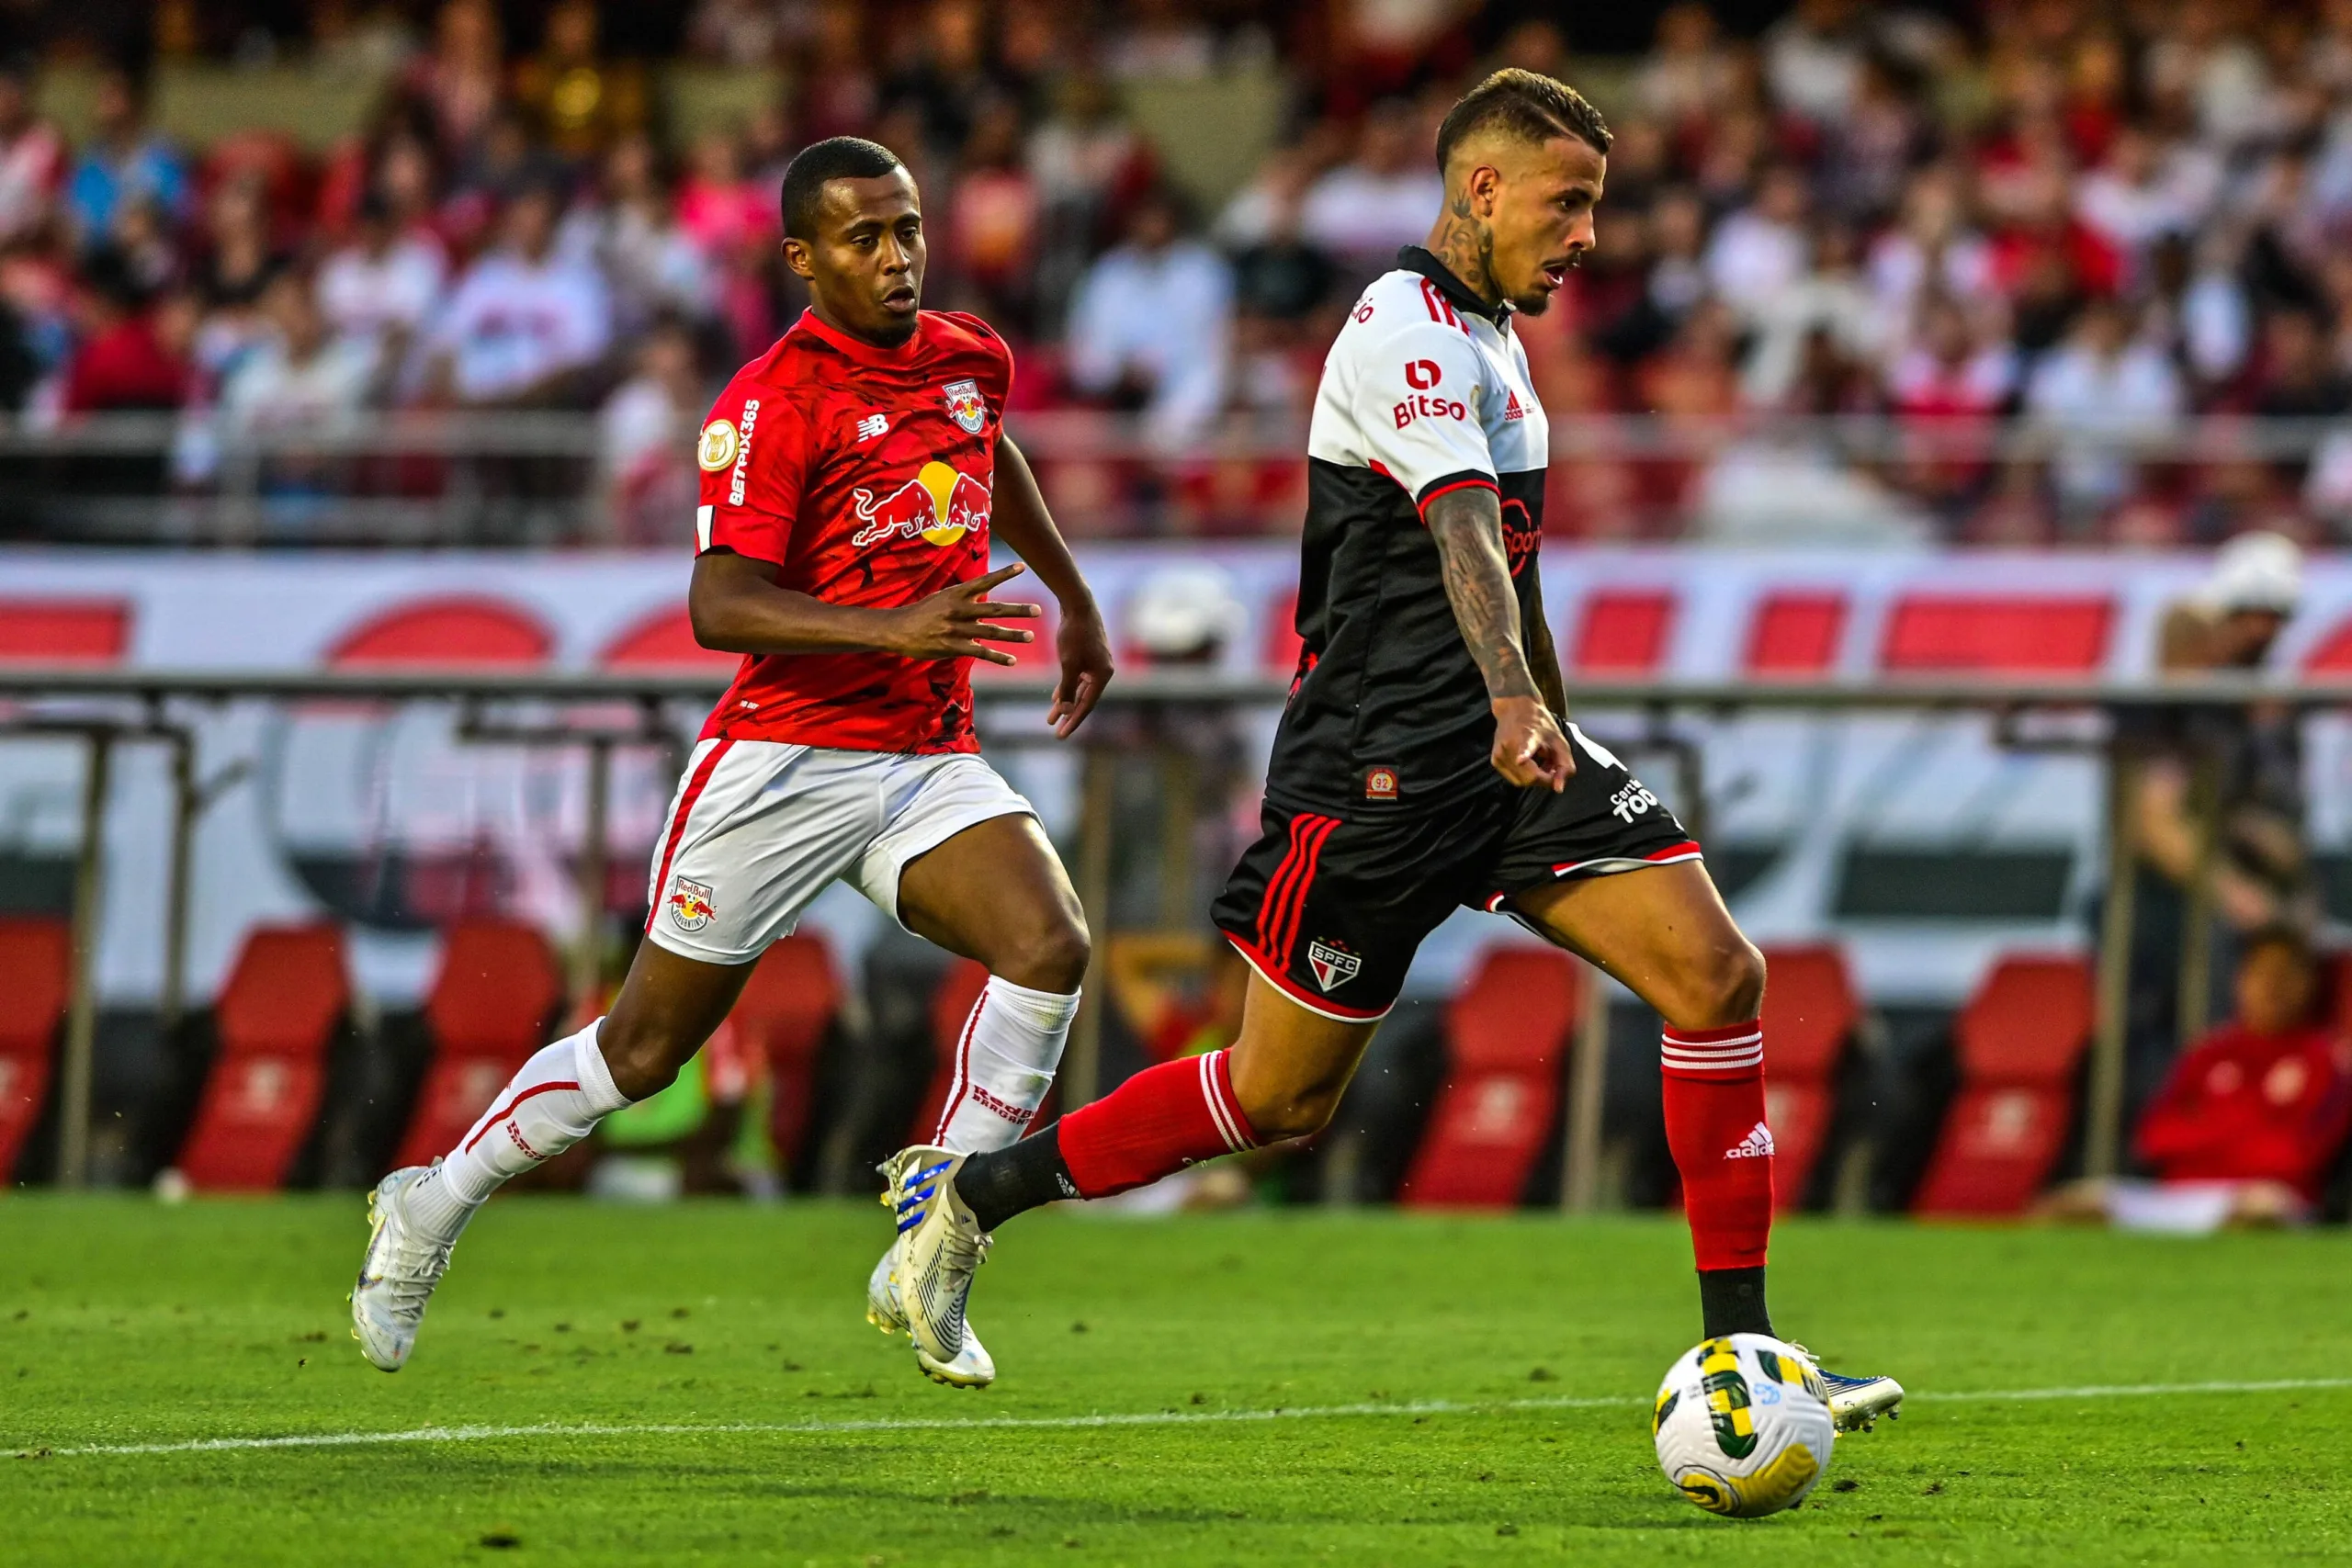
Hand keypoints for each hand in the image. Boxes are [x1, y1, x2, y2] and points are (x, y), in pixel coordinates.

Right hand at [884, 562, 1040, 664]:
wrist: (897, 629)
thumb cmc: (922, 613)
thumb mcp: (942, 598)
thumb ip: (965, 599)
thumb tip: (985, 598)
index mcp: (956, 594)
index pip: (984, 581)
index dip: (1004, 574)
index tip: (1022, 567)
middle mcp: (959, 609)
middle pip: (994, 608)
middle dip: (1018, 610)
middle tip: (1038, 610)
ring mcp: (956, 629)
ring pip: (990, 631)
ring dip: (1013, 635)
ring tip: (1030, 636)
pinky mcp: (953, 647)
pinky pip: (980, 652)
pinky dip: (998, 657)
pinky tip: (1012, 660)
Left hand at [1048, 597, 1114, 737]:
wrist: (1078, 605)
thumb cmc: (1074, 635)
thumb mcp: (1068, 665)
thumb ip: (1069, 689)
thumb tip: (1067, 712)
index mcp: (1103, 675)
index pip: (1087, 705)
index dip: (1073, 722)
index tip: (1061, 735)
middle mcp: (1103, 670)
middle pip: (1084, 699)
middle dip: (1068, 714)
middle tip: (1055, 730)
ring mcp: (1096, 662)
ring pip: (1079, 688)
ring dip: (1066, 701)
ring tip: (1052, 716)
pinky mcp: (1088, 654)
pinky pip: (1078, 677)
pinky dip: (1067, 687)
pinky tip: (1056, 696)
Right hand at [1490, 695, 1573, 790]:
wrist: (1515, 707)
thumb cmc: (1540, 724)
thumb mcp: (1559, 741)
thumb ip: (1564, 765)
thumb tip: (1559, 789)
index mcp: (1528, 734)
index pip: (1525, 745)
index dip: (1523, 753)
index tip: (1521, 759)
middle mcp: (1509, 744)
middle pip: (1529, 777)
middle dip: (1545, 779)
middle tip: (1553, 768)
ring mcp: (1500, 753)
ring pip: (1521, 781)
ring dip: (1535, 778)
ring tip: (1542, 761)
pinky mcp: (1495, 761)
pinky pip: (1514, 778)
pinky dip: (1525, 776)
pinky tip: (1531, 763)